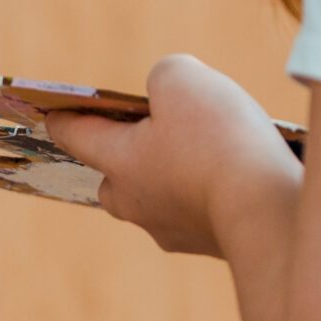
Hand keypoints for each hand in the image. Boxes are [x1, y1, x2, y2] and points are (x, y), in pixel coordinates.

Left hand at [47, 55, 299, 257]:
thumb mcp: (184, 78)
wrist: (265, 209)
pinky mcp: (209, 244)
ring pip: (160, 197)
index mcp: (118, 161)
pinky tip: (244, 178)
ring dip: (175, 177)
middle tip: (158, 134)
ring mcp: (171, 229)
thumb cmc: (218, 140)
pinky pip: (202, 212)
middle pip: (115, 177)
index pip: (75, 135)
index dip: (66, 118)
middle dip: (128, 157)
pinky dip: (214, 194)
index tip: (54, 113)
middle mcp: (134, 201)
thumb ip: (165, 76)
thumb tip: (170, 93)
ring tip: (215, 156)